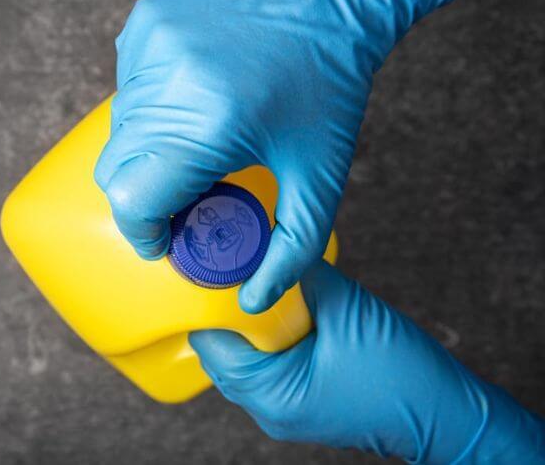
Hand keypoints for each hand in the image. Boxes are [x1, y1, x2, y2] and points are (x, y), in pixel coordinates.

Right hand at [95, 0, 491, 312]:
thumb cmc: (331, 85)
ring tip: (203, 141)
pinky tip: (195, 98)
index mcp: (206, 126)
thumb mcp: (319, 178)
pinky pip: (127, 88)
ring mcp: (149, 46)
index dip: (146, 233)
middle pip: (117, 171)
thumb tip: (254, 300)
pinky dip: (152, 107)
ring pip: (120, 130)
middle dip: (148, 197)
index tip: (169, 239)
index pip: (132, 202)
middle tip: (193, 194)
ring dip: (150, 151)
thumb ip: (289, 251)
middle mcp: (166, 82)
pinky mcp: (145, 23)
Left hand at [189, 261, 544, 462]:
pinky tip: (284, 313)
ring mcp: (284, 411)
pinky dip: (268, 340)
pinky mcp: (300, 403)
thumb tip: (276, 244)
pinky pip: (267, 367)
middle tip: (236, 271)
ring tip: (261, 287)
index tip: (213, 268)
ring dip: (251, 325)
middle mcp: (269, 410)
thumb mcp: (348, 310)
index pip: (214, 344)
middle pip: (224, 352)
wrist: (448, 415)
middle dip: (229, 312)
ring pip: (244, 359)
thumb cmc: (404, 376)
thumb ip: (304, 276)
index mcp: (271, 395)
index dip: (211, 304)